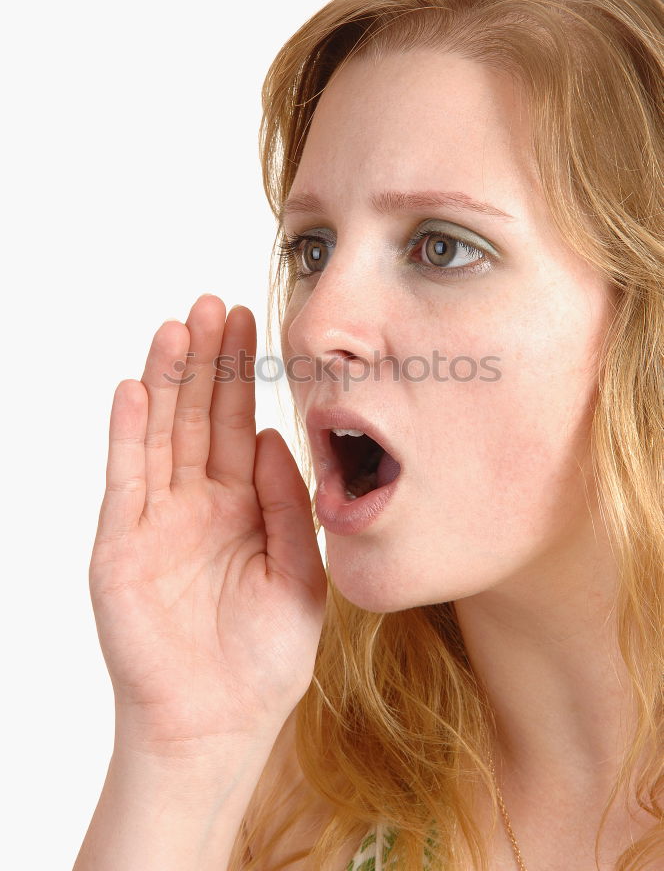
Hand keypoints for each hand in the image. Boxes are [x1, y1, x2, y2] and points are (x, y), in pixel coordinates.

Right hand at [89, 295, 326, 757]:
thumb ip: (288, 504)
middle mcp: (196, 505)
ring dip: (165, 382)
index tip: (249, 325)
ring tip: (176, 329)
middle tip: (212, 305)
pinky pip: (126, 480)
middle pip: (198, 418)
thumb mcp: (299, 571)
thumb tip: (276, 436)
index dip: (242, 378)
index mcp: (241, 508)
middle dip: (205, 363)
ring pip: (161, 435)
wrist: (220, 722)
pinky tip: (134, 390)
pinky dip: (128, 434)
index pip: (238, 427)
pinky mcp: (122, 545)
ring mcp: (157, 521)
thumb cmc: (266, 657)